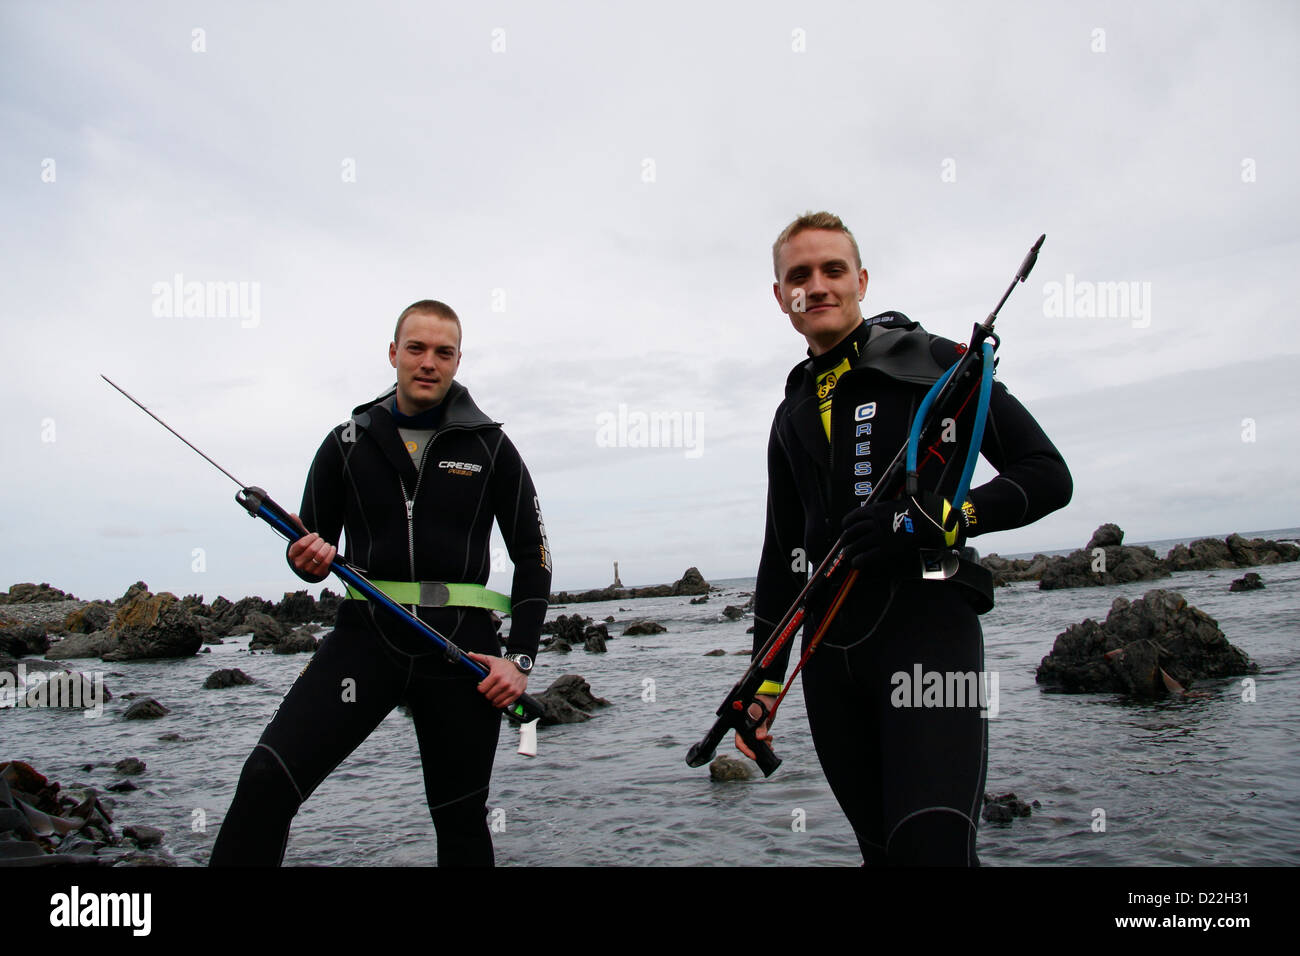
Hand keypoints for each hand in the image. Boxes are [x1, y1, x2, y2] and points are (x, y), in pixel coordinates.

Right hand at [286, 513, 335, 580]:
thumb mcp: (302, 537)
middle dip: (320, 542)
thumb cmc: (307, 547)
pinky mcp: (318, 573)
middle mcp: (298, 563)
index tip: (315, 535)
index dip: (311, 538)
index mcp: (292, 554)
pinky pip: (327, 562)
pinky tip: (332, 549)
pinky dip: (331, 554)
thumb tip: (292, 515)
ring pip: (320, 556)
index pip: (301, 545)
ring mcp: (308, 569)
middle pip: (312, 550)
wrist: (313, 562)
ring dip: (326, 547)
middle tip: (321, 540)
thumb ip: (297, 526)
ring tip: (326, 544)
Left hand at [468, 652, 527, 707]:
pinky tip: (499, 700)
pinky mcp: (516, 693)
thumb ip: (480, 658)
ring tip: (494, 694)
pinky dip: (500, 703)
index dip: (481, 688)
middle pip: (488, 696)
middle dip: (487, 693)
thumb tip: (469, 655)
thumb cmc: (506, 664)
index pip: (482, 689)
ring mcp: (510, 689)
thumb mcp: (492, 660)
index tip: (482, 687)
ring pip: (496, 701)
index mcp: (496, 675)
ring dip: (494, 699)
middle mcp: (504, 683)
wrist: (521, 665)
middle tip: (489, 690)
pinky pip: (505, 704)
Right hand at [734, 694, 776, 761]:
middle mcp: (745, 729)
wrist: (768, 699)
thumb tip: (761, 738)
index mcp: (741, 725)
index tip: (754, 756)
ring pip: (754, 744)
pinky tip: (771, 742)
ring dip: (763, 746)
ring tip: (770, 742)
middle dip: (756, 749)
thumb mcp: (763, 715)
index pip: (739, 741)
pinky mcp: (757, 731)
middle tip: (768, 746)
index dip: (745, 750)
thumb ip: (761, 727)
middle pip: (747, 745)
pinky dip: (765, 743)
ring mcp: (751, 731)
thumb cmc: (762, 703)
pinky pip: (760, 741)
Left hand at [840, 493, 960, 572]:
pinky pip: (866, 557)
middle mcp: (874, 523)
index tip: (845, 526)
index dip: (846, 523)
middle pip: (852, 532)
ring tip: (847, 553)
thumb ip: (880, 509)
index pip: (853, 517)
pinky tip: (856, 562)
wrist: (926, 521)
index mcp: (875, 510)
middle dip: (845, 538)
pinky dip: (858, 560)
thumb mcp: (893, 504)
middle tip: (844, 542)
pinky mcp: (885, 550)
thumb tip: (870, 514)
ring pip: (856, 545)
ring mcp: (879, 537)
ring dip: (849, 550)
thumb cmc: (912, 512)